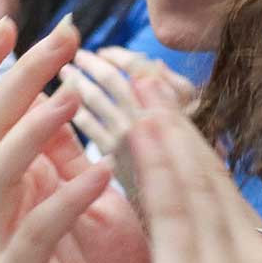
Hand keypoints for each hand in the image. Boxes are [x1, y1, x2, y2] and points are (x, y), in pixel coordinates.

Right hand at [0, 19, 150, 262]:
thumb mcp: (121, 200)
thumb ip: (99, 147)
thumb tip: (96, 78)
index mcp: (27, 182)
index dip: (6, 62)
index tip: (44, 23)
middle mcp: (5, 210)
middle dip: (19, 74)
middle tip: (61, 37)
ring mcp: (4, 249)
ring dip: (35, 128)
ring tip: (72, 97)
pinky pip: (32, 233)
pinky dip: (66, 199)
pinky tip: (100, 173)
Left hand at [57, 48, 197, 201]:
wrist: (186, 211)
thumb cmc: (192, 164)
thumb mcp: (195, 123)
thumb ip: (175, 90)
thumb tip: (155, 64)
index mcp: (175, 104)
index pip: (141, 69)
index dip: (121, 57)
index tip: (106, 51)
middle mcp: (153, 118)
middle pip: (116, 81)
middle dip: (94, 64)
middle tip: (78, 54)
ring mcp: (131, 139)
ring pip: (99, 101)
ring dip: (79, 83)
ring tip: (66, 72)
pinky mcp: (114, 160)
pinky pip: (91, 129)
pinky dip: (78, 113)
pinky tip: (68, 107)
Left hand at [127, 76, 261, 262]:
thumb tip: (199, 262)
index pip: (222, 193)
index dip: (185, 144)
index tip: (154, 105)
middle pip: (209, 171)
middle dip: (166, 116)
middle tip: (132, 66)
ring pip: (190, 175)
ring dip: (151, 120)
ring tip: (118, 75)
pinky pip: (170, 205)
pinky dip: (146, 161)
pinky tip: (121, 125)